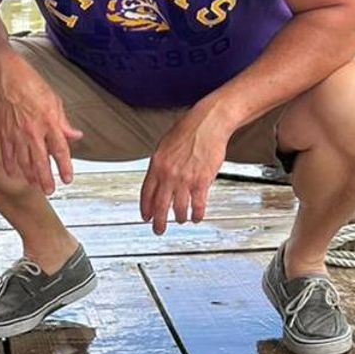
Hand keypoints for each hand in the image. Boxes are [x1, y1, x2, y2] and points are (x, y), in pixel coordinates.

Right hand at [0, 52, 81, 193]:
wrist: (6, 76)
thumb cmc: (30, 83)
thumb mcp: (54, 100)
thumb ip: (64, 122)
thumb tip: (75, 135)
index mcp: (49, 122)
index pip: (60, 150)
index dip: (65, 166)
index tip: (68, 178)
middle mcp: (34, 131)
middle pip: (41, 162)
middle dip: (46, 179)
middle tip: (50, 190)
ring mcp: (17, 134)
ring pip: (24, 162)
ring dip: (30, 176)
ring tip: (35, 185)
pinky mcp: (4, 133)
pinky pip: (7, 155)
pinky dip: (10, 166)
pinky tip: (14, 174)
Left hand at [139, 107, 230, 233]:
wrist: (208, 123)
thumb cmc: (188, 130)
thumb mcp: (164, 146)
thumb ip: (160, 165)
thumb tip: (157, 181)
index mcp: (156, 165)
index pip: (146, 193)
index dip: (145, 208)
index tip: (146, 217)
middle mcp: (168, 174)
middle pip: (160, 206)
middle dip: (158, 222)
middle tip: (158, 230)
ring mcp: (184, 179)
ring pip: (179, 208)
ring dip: (179, 218)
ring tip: (180, 220)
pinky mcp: (202, 181)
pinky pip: (198, 205)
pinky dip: (197, 214)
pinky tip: (196, 217)